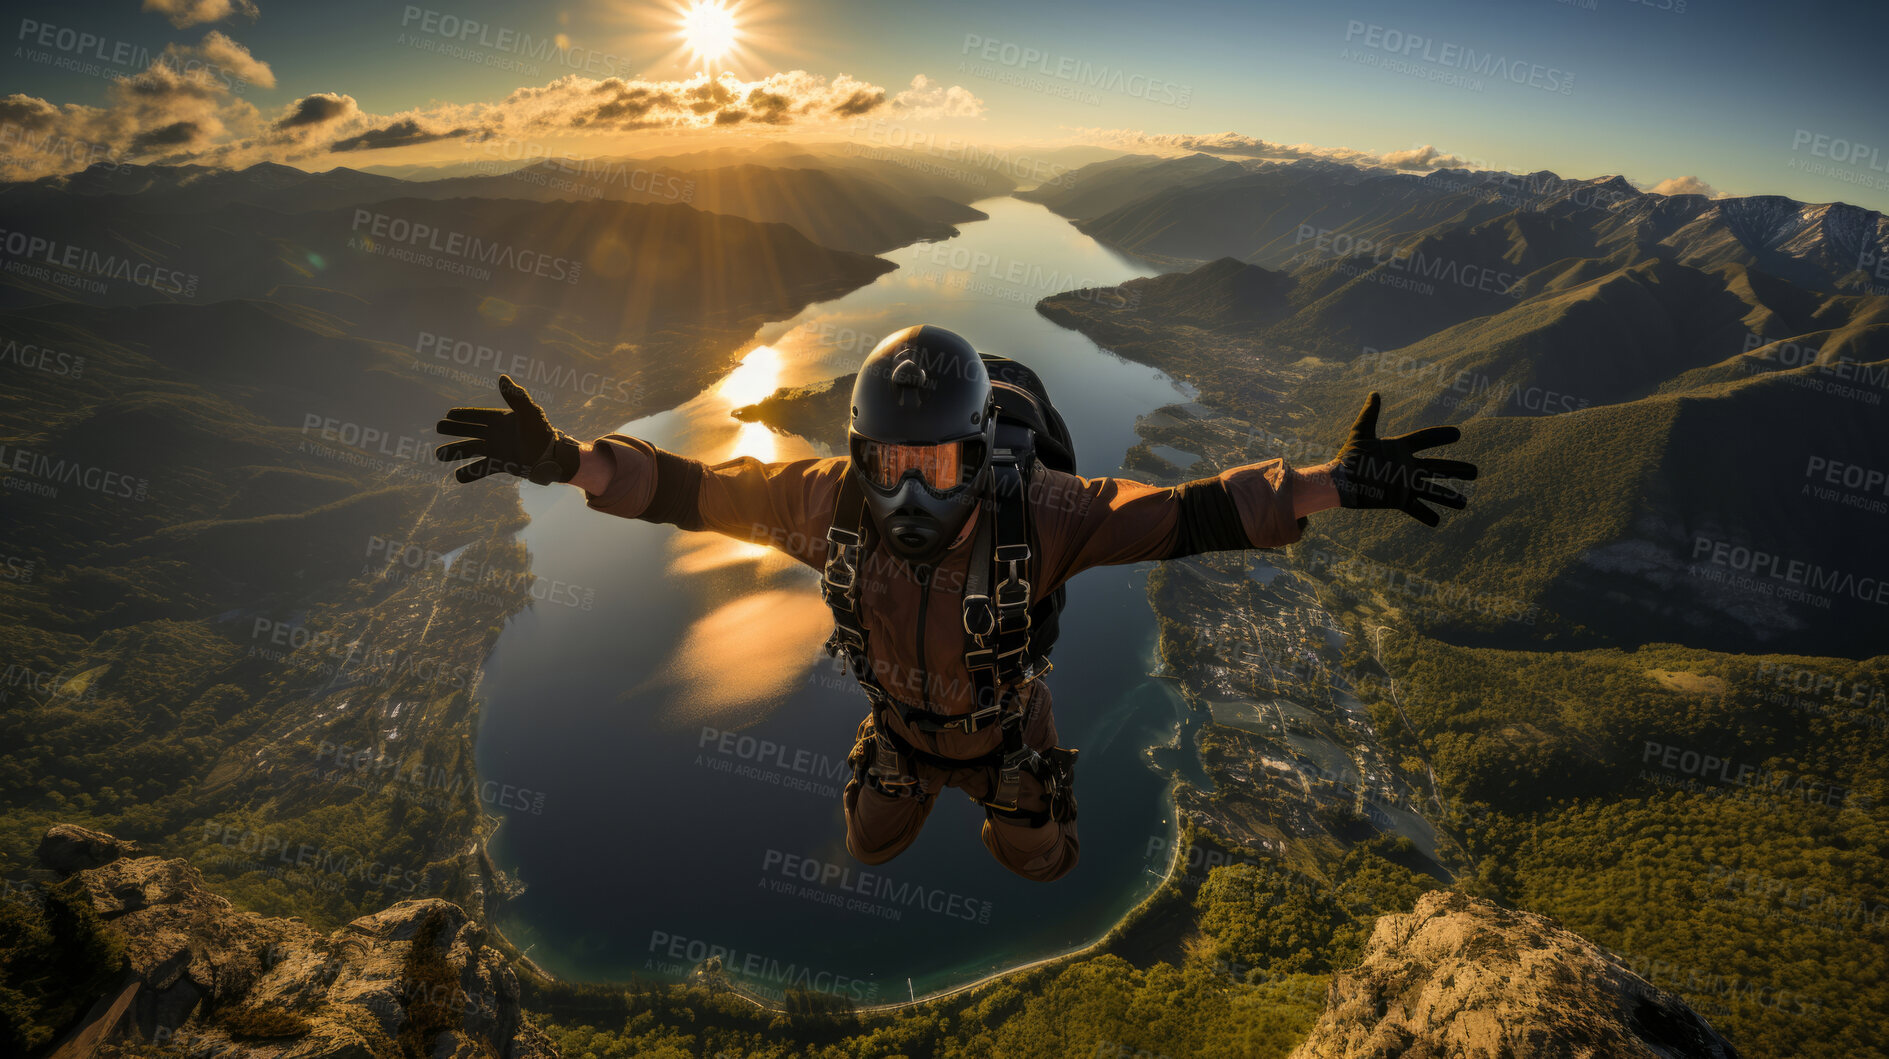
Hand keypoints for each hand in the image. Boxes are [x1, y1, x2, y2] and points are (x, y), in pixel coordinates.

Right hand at [435, 375, 579, 484]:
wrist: (554, 458)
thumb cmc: (543, 433)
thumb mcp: (530, 413)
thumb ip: (516, 397)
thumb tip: (502, 378)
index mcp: (501, 420)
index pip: (477, 415)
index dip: (463, 415)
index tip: (448, 415)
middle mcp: (496, 434)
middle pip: (470, 431)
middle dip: (454, 430)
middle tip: (438, 428)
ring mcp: (497, 450)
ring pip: (471, 450)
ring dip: (455, 452)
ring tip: (439, 455)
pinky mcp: (501, 465)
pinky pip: (481, 469)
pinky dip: (469, 474)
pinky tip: (457, 477)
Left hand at [1330, 391, 1476, 526]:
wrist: (1341, 482)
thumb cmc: (1349, 457)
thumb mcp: (1361, 433)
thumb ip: (1369, 415)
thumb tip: (1374, 394)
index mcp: (1400, 449)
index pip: (1424, 439)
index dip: (1440, 436)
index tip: (1457, 434)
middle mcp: (1406, 467)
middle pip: (1437, 468)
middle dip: (1456, 470)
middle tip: (1475, 471)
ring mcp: (1404, 485)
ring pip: (1432, 491)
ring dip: (1448, 497)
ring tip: (1464, 503)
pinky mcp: (1398, 501)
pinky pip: (1415, 509)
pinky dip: (1426, 516)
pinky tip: (1437, 521)